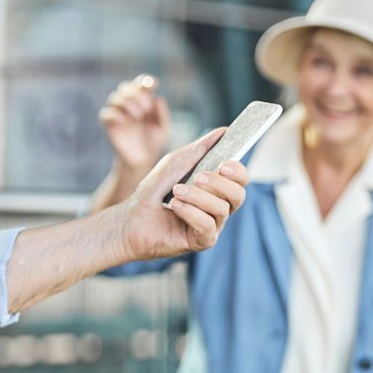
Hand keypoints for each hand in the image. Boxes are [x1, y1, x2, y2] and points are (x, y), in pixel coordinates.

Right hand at [99, 74, 170, 175]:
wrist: (142, 161)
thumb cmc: (153, 142)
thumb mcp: (163, 129)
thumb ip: (162, 114)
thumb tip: (157, 99)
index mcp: (142, 101)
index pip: (140, 84)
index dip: (145, 81)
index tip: (152, 85)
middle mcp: (128, 104)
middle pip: (125, 87)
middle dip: (136, 94)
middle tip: (146, 109)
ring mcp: (117, 114)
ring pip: (114, 97)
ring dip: (127, 103)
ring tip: (138, 116)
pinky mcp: (109, 125)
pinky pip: (105, 114)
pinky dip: (115, 114)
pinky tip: (126, 122)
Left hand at [121, 129, 248, 259]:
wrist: (131, 220)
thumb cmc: (153, 192)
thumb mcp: (174, 164)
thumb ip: (198, 149)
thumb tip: (223, 131)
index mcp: (216, 188)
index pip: (241, 180)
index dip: (238, 171)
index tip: (224, 164)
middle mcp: (218, 208)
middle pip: (238, 195)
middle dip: (219, 183)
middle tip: (198, 177)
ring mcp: (212, 226)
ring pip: (222, 209)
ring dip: (197, 197)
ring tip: (175, 192)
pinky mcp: (202, 241)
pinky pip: (207, 225)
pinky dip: (190, 212)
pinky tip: (174, 206)